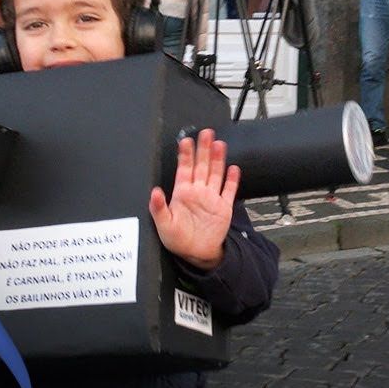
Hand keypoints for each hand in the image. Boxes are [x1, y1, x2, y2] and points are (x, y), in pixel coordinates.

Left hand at [148, 129, 238, 270]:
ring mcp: (212, 198)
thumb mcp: (163, 224)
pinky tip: (234, 169)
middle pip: (201, 166)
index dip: (186, 155)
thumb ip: (158, 207)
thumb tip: (154, 191)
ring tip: (219, 144)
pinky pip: (229, 190)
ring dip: (218, 159)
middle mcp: (198, 192)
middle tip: (206, 133)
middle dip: (203, 149)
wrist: (197, 254)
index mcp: (182, 193)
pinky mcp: (223, 207)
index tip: (186, 141)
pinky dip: (232, 180)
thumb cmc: (178, 240)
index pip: (184, 169)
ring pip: (215, 173)